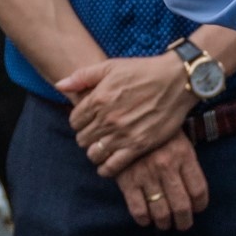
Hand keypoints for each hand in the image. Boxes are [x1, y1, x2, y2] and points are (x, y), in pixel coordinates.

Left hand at [56, 53, 195, 177]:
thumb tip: (59, 85)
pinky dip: (106, 169)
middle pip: (82, 139)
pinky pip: (113, 166)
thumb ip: (82, 77)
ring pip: (94, 154)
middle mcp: (108, 119)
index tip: (87, 121)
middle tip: (95, 134)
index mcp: (98, 99)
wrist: (176, 80)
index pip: (74, 121)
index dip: (79, 122)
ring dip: (95, 152)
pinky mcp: (139, 146)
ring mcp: (123, 134)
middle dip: (86, 137)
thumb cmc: (143, 70)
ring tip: (101, 147)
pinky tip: (106, 165)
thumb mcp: (110, 66)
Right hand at [115, 134, 208, 230]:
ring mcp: (146, 174)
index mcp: (183, 154)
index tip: (197, 208)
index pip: (198, 190)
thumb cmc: (155, 129)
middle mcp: (166, 166)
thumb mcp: (177, 137)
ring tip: (165, 223)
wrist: (124, 117)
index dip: (200, 205)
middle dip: (184, 221)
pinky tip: (146, 219)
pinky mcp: (127, 180)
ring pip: (161, 212)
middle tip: (183, 224)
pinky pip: (138, 210)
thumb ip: (186, 162)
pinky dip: (144, 220)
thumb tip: (194, 192)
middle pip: (182, 206)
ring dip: (165, 223)